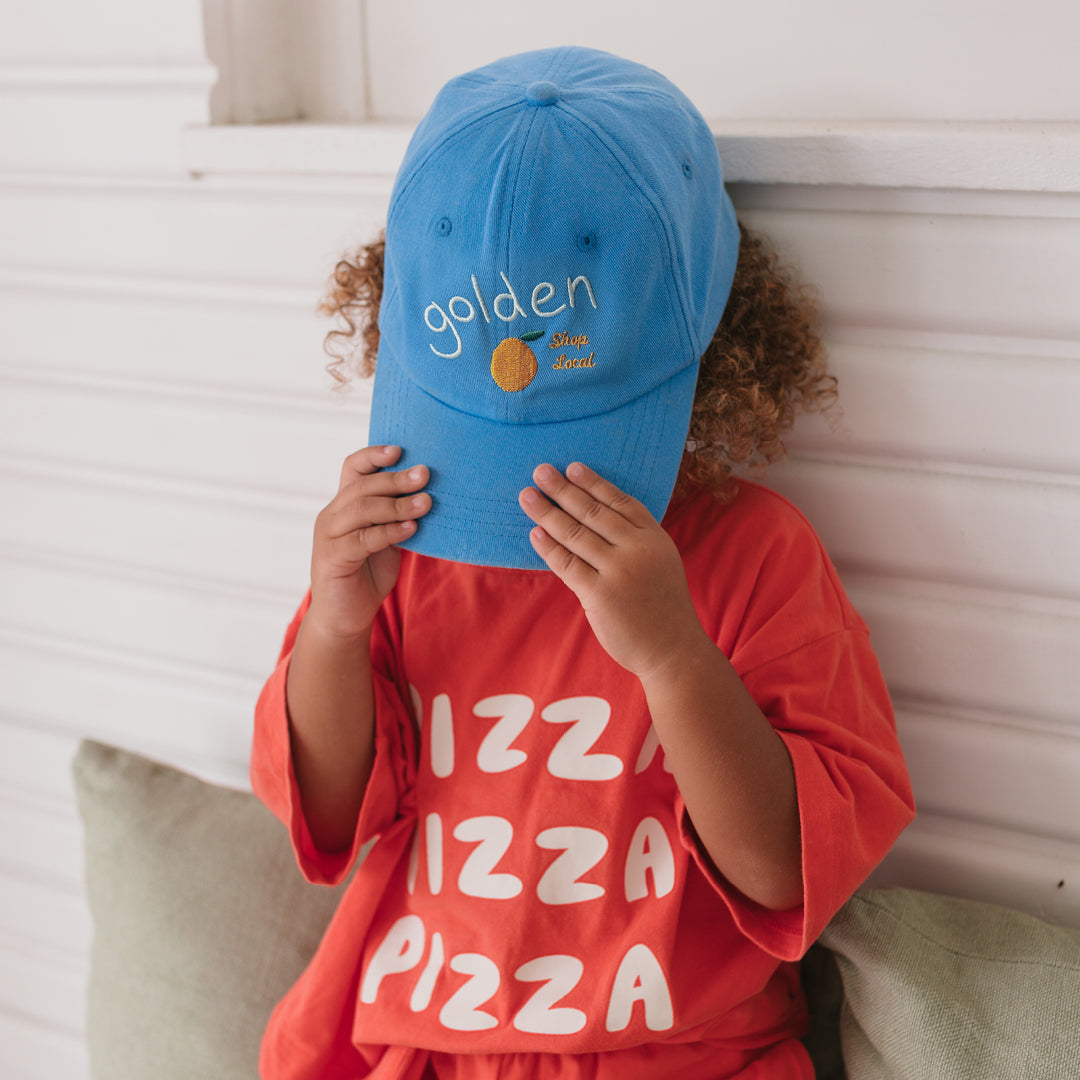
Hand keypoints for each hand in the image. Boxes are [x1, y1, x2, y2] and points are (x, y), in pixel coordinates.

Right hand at [306, 445, 429, 640]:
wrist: (346, 615)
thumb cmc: (369, 573)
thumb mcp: (387, 538)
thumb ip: (398, 516)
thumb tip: (430, 493)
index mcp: (344, 505)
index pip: (352, 468)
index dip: (373, 455)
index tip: (400, 450)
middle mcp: (331, 515)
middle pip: (362, 486)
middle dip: (396, 479)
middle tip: (425, 474)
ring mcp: (328, 536)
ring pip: (362, 509)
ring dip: (398, 504)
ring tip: (427, 502)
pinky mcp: (332, 558)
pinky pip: (363, 539)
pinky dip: (390, 531)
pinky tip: (412, 528)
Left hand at [518, 462, 706, 676]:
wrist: (673, 649)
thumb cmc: (662, 606)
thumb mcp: (660, 562)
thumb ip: (634, 540)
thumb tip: (592, 518)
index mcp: (655, 537)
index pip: (619, 501)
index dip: (594, 483)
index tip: (572, 467)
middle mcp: (638, 550)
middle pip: (592, 512)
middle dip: (563, 489)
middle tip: (540, 471)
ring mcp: (619, 572)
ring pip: (575, 535)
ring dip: (547, 513)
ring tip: (527, 496)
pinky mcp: (600, 595)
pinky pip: (567, 565)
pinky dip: (549, 547)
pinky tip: (534, 533)